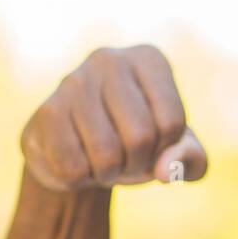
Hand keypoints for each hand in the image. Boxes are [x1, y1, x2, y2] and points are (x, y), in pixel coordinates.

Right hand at [20, 45, 206, 191]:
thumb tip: (166, 170)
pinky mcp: (46, 111)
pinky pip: (73, 167)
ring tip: (101, 158)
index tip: (153, 145)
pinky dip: (80, 178)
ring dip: (108, 174)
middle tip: (125, 157)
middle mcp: (110, 60)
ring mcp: (74, 81)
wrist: (77, 152)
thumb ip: (190, 160)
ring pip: (107, 155)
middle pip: (141, 138)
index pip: (172, 122)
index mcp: (149, 60)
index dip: (165, 151)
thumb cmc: (135, 145)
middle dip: (137, 164)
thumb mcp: (176, 153)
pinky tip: (76, 158)